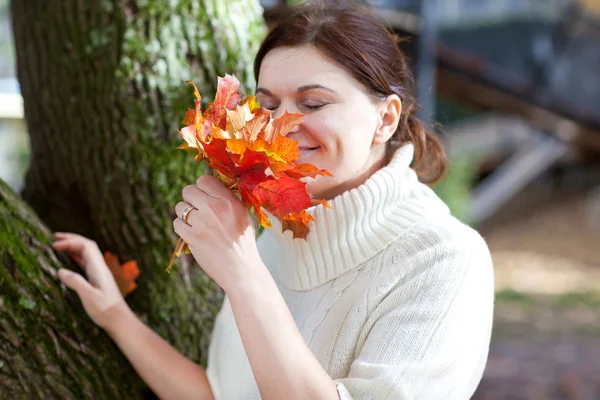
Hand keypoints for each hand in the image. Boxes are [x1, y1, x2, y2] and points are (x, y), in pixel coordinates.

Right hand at [52, 232, 127, 329]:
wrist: (120, 321)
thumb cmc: (106, 311)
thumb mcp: (89, 297)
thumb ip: (76, 282)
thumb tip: (60, 271)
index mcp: (99, 269)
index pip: (86, 246)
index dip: (70, 242)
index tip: (54, 245)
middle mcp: (101, 268)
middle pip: (88, 246)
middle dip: (72, 239)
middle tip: (55, 237)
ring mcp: (100, 274)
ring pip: (88, 254)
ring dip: (74, 247)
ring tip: (60, 245)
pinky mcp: (98, 281)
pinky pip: (87, 264)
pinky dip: (77, 258)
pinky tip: (71, 260)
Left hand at [173, 176, 263, 291]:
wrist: (240, 269)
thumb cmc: (243, 242)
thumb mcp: (244, 215)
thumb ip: (229, 199)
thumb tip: (213, 187)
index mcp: (228, 201)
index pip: (204, 180)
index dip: (202, 188)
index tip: (205, 196)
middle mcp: (214, 209)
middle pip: (188, 190)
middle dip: (191, 198)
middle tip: (198, 208)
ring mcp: (200, 223)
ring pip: (180, 207)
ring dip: (185, 213)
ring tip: (196, 222)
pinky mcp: (191, 237)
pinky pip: (176, 223)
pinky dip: (182, 227)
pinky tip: (192, 232)